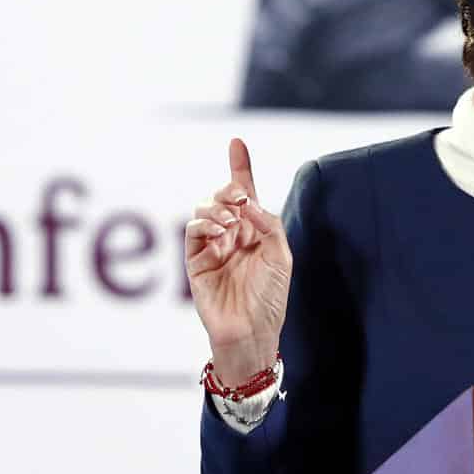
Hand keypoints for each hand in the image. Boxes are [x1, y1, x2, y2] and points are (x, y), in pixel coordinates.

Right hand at [184, 138, 291, 386]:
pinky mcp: (195, 261)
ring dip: (218, 208)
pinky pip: (193, 232)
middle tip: (242, 198)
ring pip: (205, 210)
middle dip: (231, 189)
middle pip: (224, 197)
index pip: (246, 193)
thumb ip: (268, 224)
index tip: (237, 142)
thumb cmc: (270, 298)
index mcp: (255, 231)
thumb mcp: (281, 256)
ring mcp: (212, 246)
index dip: (240, 167)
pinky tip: (220, 233)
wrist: (252, 331)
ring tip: (231, 223)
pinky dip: (204, 225)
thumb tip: (249, 203)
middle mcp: (232, 234)